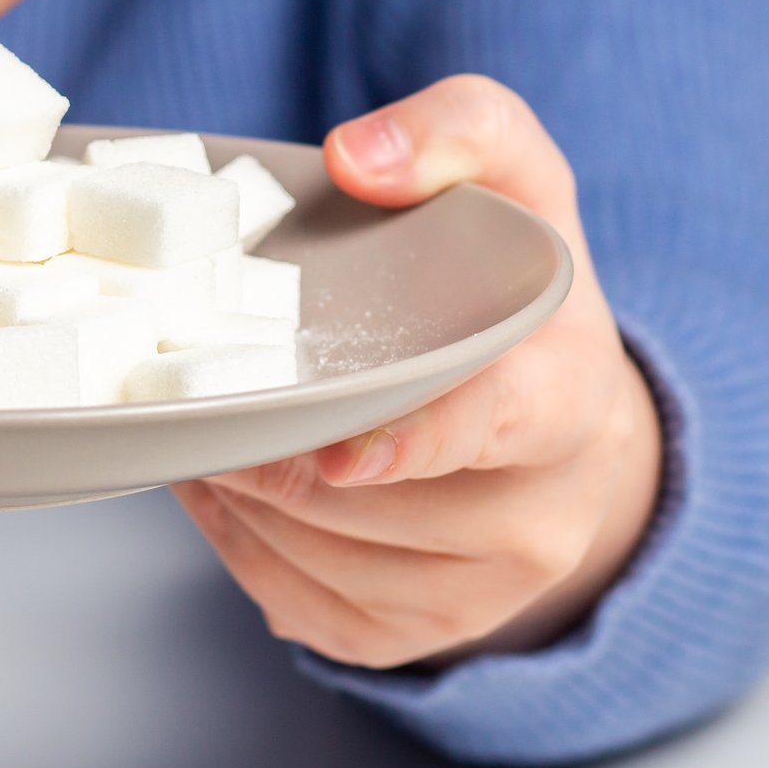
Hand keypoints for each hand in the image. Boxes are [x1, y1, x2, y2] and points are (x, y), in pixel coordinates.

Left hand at [176, 76, 662, 668]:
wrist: (561, 404)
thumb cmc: (515, 282)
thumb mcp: (514, 172)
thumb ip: (453, 130)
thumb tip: (358, 156)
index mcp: (563, 395)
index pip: (497, 428)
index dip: (414, 442)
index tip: (341, 451)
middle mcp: (540, 511)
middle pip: (367, 504)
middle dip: (270, 452)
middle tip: (205, 395)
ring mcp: (486, 591)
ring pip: (320, 561)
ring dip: (242, 497)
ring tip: (216, 429)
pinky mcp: (423, 637)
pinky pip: (302, 609)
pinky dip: (242, 549)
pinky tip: (233, 488)